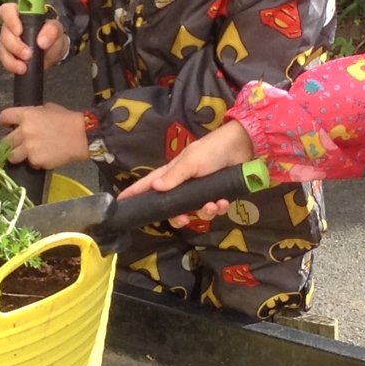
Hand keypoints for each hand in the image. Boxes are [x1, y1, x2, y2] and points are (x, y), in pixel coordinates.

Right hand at [0, 2, 69, 74]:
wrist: (53, 53)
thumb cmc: (52, 36)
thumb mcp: (57, 30)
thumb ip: (52, 30)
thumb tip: (41, 41)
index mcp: (21, 13)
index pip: (8, 10)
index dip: (10, 19)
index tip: (19, 31)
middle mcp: (11, 25)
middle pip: (5, 32)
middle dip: (15, 45)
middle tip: (28, 54)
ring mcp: (8, 40)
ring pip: (3, 47)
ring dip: (13, 58)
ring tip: (25, 65)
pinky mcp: (8, 54)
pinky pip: (4, 59)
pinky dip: (12, 65)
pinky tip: (21, 68)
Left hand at [0, 102, 89, 169]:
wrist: (81, 136)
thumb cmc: (67, 119)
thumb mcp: (48, 108)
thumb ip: (33, 114)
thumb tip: (25, 119)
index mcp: (26, 115)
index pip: (4, 117)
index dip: (5, 122)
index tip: (7, 125)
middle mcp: (24, 131)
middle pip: (5, 140)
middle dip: (11, 142)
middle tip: (19, 143)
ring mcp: (29, 147)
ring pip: (12, 156)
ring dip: (17, 155)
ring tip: (28, 153)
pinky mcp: (36, 160)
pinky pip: (30, 163)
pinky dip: (36, 161)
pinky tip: (45, 156)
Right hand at [120, 121, 255, 225]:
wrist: (243, 146)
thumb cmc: (212, 150)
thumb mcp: (191, 162)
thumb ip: (174, 177)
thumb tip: (154, 189)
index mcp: (172, 173)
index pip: (148, 184)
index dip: (135, 193)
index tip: (120, 202)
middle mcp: (184, 184)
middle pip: (172, 208)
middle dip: (179, 217)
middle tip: (185, 219)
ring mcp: (200, 190)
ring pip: (195, 211)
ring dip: (205, 211)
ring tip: (214, 204)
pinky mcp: (217, 194)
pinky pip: (213, 209)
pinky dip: (219, 207)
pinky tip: (224, 202)